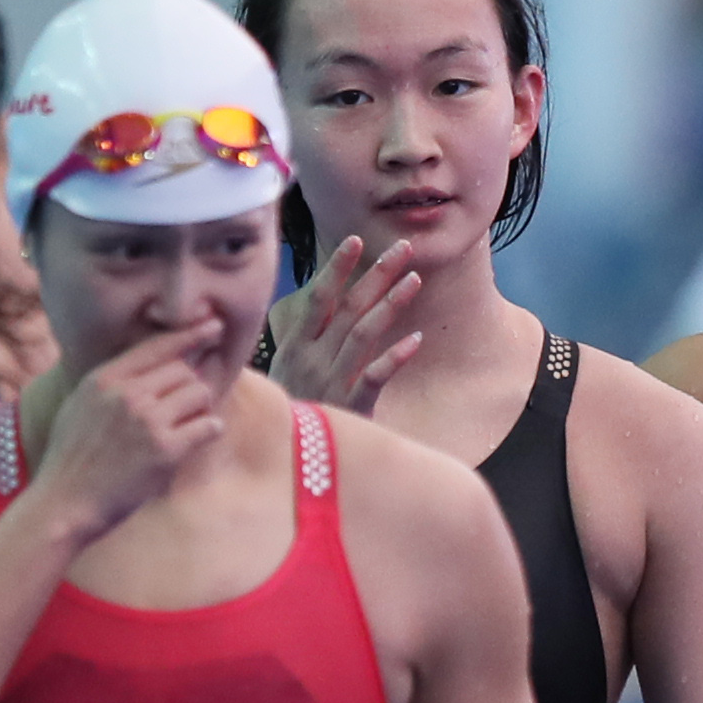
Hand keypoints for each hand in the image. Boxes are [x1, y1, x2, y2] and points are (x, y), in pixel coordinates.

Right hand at [32, 322, 230, 542]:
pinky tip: (196, 441)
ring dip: (199, 409)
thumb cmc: (71, 459)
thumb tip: (149, 363)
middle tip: (178, 413)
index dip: (190, 334)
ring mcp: (147, 420)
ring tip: (181, 429)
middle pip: (183, 370)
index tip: (213, 326)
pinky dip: (208, 431)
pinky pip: (208, 425)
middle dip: (188, 388)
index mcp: (104, 379)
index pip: (157, 346)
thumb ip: (111, 382)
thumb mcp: (80, 405)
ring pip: (199, 393)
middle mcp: (126, 394)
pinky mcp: (166, 450)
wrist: (63, 504)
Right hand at [269, 236, 422, 414]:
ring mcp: (331, 381)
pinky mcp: (350, 407)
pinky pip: (374, 377)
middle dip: (376, 274)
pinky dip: (394, 357)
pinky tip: (417, 340)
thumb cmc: (293, 410)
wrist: (286, 461)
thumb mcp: (287, 372)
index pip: (319, 299)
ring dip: (390, 304)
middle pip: (348, 307)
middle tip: (402, 247)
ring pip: (363, 334)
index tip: (357, 241)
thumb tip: (321, 304)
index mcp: (295, 347)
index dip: (338, 268)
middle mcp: (311, 359)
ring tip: (415, 279)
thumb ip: (306, 340)